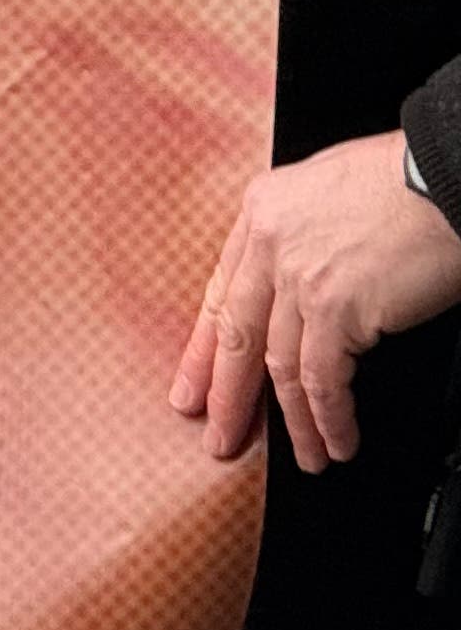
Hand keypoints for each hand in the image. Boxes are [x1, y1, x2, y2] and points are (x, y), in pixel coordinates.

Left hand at [172, 131, 460, 470]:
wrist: (450, 174)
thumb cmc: (409, 180)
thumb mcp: (331, 191)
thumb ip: (304, 235)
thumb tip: (301, 285)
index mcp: (263, 210)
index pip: (224, 292)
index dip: (206, 347)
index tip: (195, 384)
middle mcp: (270, 242)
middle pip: (235, 334)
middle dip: (226, 394)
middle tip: (218, 435)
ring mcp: (298, 276)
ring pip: (278, 366)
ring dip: (292, 421)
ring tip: (302, 456)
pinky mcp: (337, 307)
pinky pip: (322, 379)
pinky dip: (328, 417)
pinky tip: (335, 441)